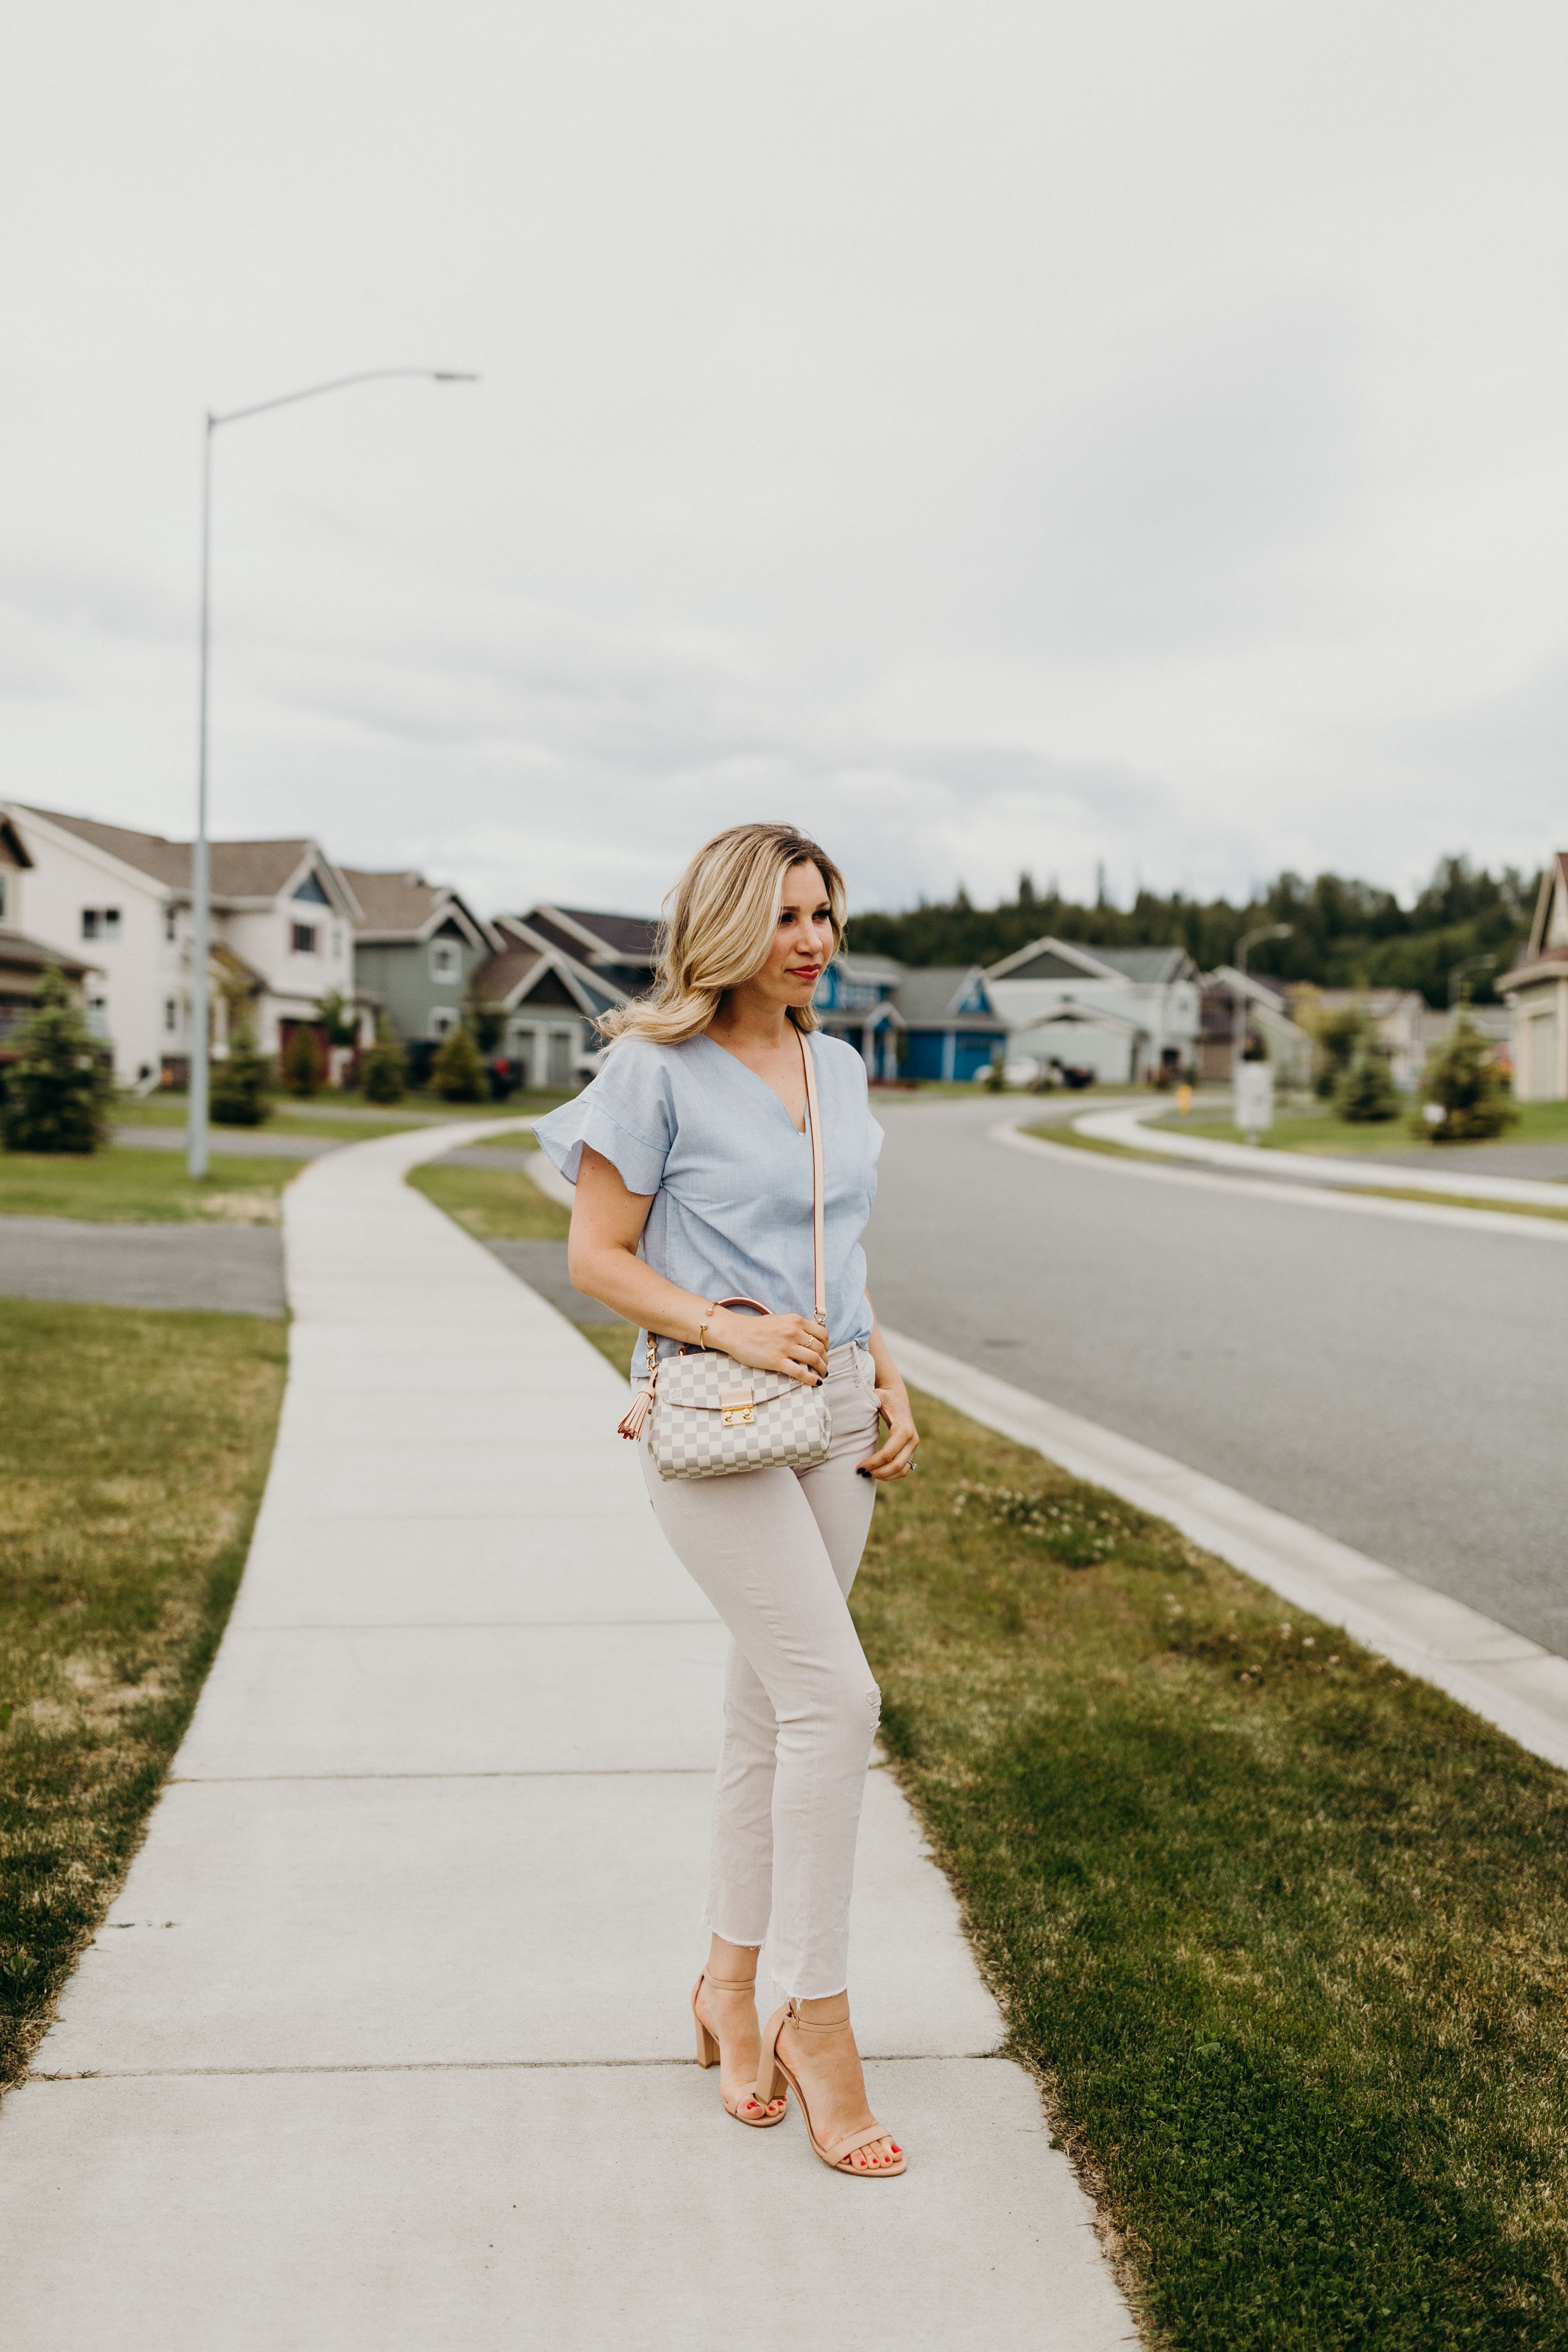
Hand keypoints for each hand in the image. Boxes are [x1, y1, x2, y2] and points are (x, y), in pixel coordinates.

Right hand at [710, 1306, 829, 1386]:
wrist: (735, 1332)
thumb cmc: (756, 1328)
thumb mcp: (780, 1320)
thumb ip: (795, 1327)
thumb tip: (810, 1338)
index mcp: (795, 1320)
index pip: (822, 1333)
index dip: (827, 1345)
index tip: (825, 1352)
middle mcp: (793, 1332)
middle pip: (820, 1348)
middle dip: (825, 1359)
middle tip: (823, 1366)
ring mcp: (785, 1347)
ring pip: (814, 1359)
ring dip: (822, 1369)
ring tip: (821, 1374)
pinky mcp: (776, 1361)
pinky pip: (800, 1372)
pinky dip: (811, 1379)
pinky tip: (815, 1382)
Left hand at [858, 1386, 918, 1480]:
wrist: (898, 1397)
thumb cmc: (885, 1397)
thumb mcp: (877, 1396)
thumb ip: (868, 1402)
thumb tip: (855, 1411)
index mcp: (904, 1429)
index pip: (888, 1453)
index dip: (873, 1463)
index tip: (859, 1467)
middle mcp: (912, 1439)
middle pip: (896, 1465)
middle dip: (878, 1472)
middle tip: (861, 1473)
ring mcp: (914, 1446)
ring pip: (902, 1470)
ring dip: (885, 1476)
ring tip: (867, 1475)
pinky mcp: (912, 1450)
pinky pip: (904, 1468)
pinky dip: (891, 1475)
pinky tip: (877, 1473)